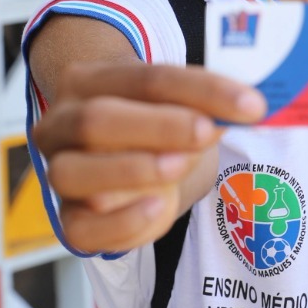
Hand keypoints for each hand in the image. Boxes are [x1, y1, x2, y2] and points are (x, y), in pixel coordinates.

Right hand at [32, 62, 266, 252]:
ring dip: (134, 169)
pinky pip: (81, 229)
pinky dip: (122, 221)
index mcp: (90, 80)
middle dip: (160, 126)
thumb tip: (247, 109)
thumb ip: (205, 106)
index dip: (201, 90)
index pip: (147, 78)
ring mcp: (58, 171)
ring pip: (74, 172)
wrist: (122, 155)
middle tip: (207, 132)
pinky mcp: (68, 219)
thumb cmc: (155, 122)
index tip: (249, 105)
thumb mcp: (180, 105)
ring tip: (179, 165)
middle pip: (98, 119)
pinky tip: (158, 207)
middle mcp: (62, 123)